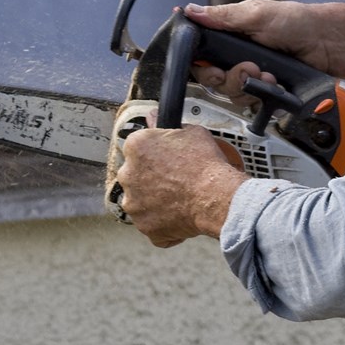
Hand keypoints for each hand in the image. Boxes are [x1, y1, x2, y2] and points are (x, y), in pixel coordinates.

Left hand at [117, 123, 245, 247]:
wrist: (215, 197)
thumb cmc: (205, 165)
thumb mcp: (191, 132)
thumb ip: (166, 126)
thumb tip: (156, 119)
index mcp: (136, 147)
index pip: (137, 148)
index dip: (153, 153)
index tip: (164, 159)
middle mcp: (128, 175)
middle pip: (135, 175)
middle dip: (150, 178)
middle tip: (173, 180)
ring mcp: (134, 203)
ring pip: (140, 201)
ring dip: (153, 201)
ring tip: (178, 199)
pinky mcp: (144, 225)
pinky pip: (150, 224)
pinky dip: (162, 223)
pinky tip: (179, 216)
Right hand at [184, 0, 344, 86]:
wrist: (329, 44)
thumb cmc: (297, 22)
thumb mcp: (256, 15)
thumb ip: (222, 17)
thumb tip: (191, 11)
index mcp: (230, 34)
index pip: (201, 54)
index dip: (201, 64)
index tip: (212, 67)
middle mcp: (237, 55)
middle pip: (212, 79)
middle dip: (228, 78)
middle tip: (247, 69)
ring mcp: (252, 74)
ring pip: (231, 94)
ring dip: (248, 86)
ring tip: (268, 74)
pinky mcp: (266, 89)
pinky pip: (252, 102)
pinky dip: (263, 94)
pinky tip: (275, 84)